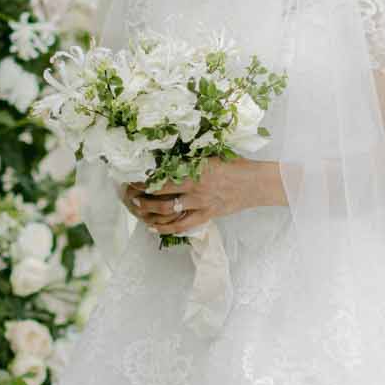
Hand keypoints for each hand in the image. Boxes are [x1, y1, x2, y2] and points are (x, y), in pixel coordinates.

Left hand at [120, 157, 282, 236]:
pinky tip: (153, 227)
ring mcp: (200, 204)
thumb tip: (169, 159)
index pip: (161, 177)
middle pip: (159, 197)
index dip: (143, 180)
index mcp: (195, 171)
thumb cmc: (235, 165)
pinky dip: (166, 228)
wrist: (256, 183)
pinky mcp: (206, 215)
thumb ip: (191, 161)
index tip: (130, 178)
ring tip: (137, 209)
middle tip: (128, 195)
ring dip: (148, 212)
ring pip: (167, 213)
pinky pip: (182, 225)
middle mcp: (194, 189)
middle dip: (140, 197)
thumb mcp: (211, 156)